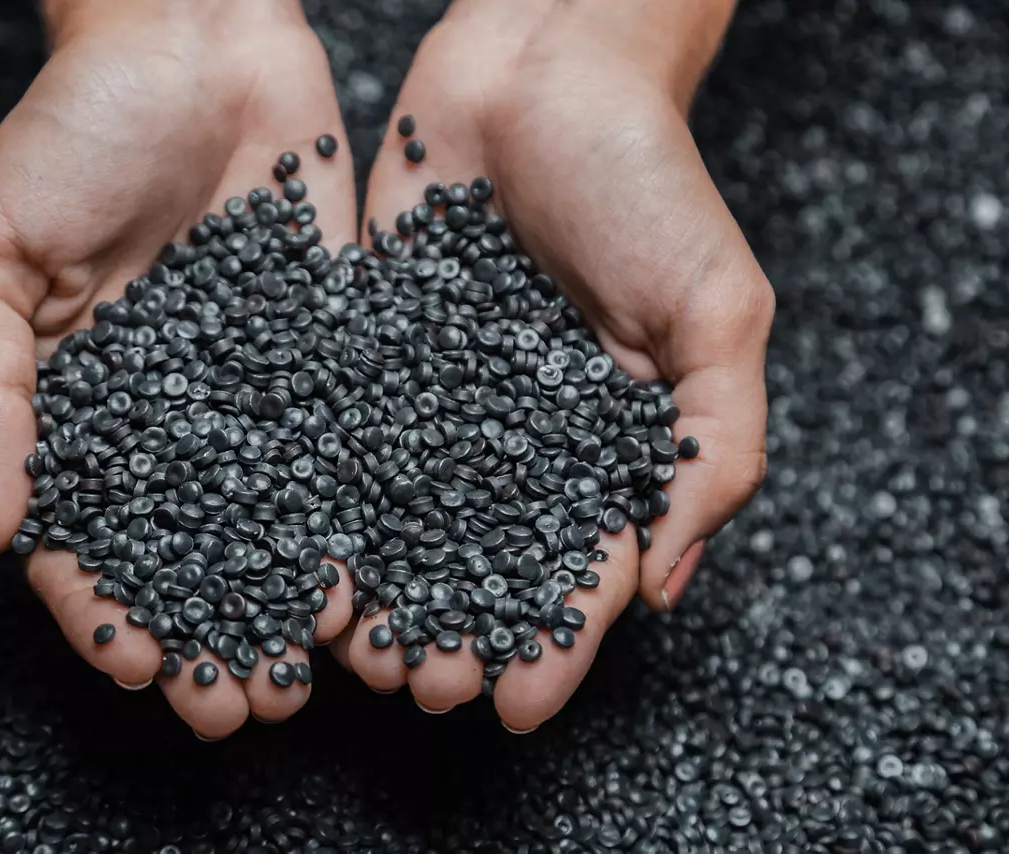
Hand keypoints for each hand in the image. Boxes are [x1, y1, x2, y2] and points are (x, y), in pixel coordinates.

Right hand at [0, 0, 357, 738]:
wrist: (192, 35)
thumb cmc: (71, 126)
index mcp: (79, 401)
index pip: (86, 529)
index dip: (104, 605)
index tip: (138, 666)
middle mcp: (171, 410)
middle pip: (187, 545)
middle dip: (208, 629)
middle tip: (235, 709)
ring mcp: (253, 387)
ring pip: (270, 516)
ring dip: (282, 601)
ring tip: (306, 677)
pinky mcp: (328, 350)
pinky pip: (340, 446)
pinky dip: (351, 517)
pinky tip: (368, 581)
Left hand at [334, 0, 771, 729]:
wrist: (545, 66)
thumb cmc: (650, 181)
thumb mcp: (719, 312)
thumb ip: (717, 446)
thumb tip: (666, 582)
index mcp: (603, 443)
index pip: (580, 563)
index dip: (555, 640)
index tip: (518, 703)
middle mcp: (515, 436)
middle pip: (481, 557)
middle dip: (455, 629)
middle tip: (422, 690)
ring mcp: (437, 398)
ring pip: (403, 516)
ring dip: (382, 590)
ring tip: (352, 650)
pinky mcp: (369, 352)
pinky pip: (344, 436)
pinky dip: (324, 499)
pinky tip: (299, 553)